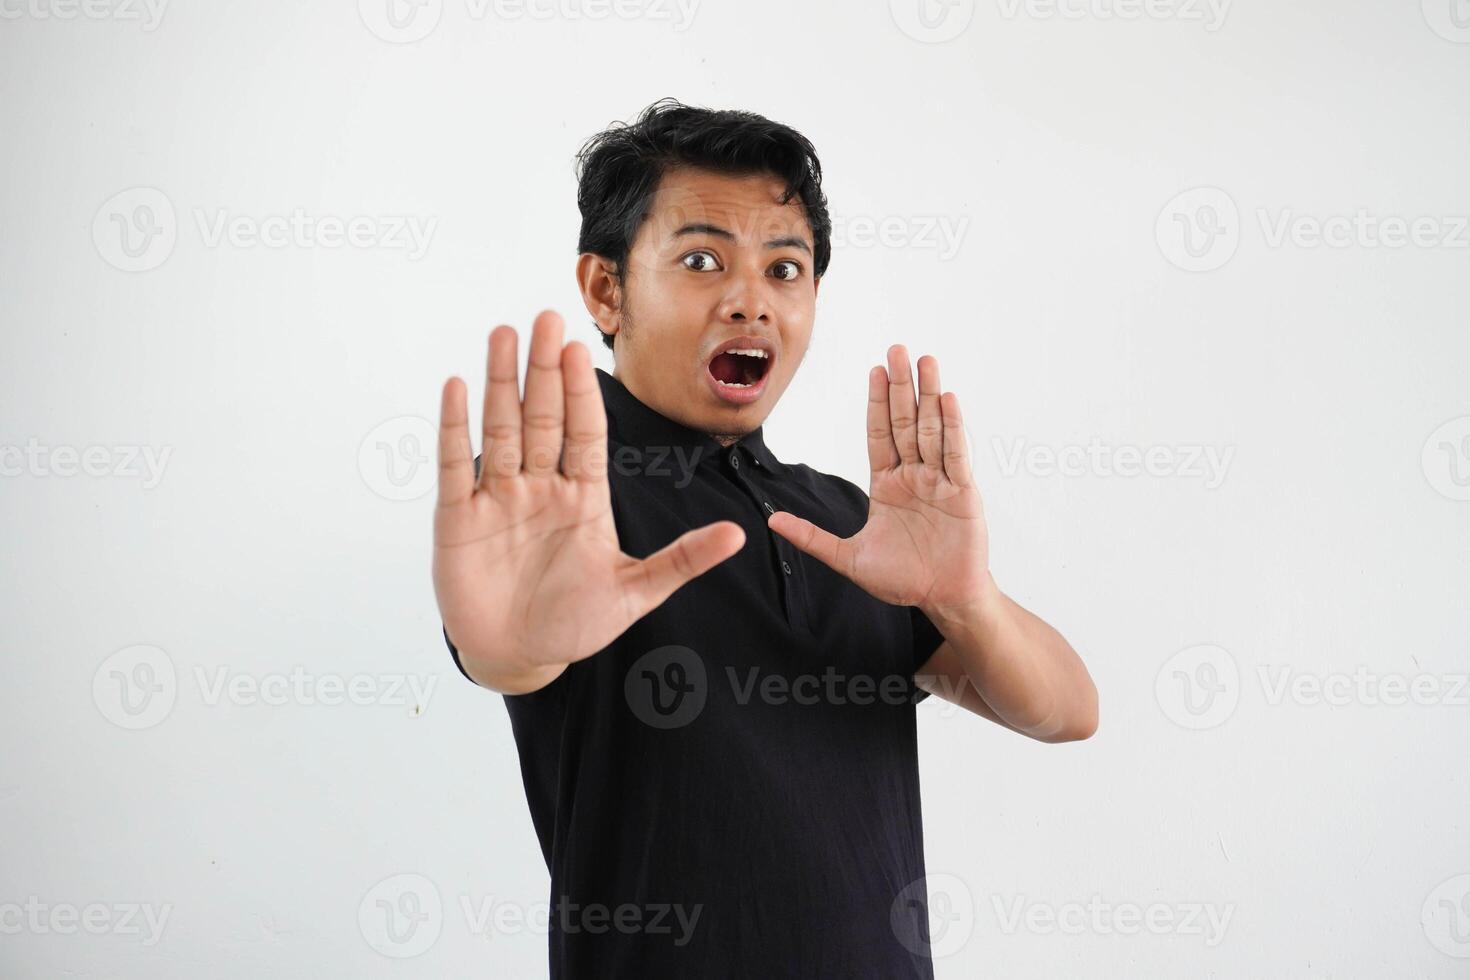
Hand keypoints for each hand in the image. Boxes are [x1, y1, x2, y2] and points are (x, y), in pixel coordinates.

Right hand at [432, 310, 745, 692]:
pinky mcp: (458, 517)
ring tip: (503, 334)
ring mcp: (498, 497)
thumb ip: (682, 560)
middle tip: (546, 319)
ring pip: (501, 428)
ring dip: (501, 383)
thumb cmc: (575, 622)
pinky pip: (456, 464)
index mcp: (583, 495)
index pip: (585, 433)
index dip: (583, 393)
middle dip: (545, 370)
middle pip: (543, 417)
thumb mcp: (635, 593)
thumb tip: (739, 535)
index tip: (583, 351)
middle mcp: (540, 486)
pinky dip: (454, 427)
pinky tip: (457, 387)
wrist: (519, 655)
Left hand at [767, 346, 993, 622]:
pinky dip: (953, 427)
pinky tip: (948, 400)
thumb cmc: (902, 580)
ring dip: (928, 394)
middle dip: (901, 386)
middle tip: (897, 348)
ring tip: (926, 361)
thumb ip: (812, 537)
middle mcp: (914, 476)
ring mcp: (940, 481)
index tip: (874, 370)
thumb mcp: (847, 558)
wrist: (942, 600)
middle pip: (906, 422)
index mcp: (887, 484)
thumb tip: (772, 521)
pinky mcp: (963, 493)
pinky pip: (956, 454)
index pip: (880, 434)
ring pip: (932, 430)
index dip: (877, 402)